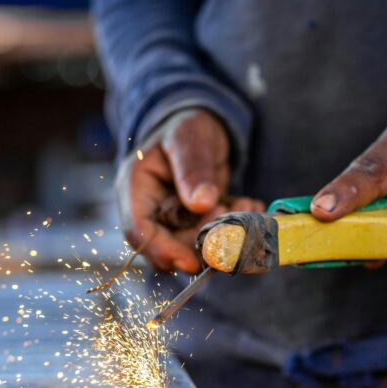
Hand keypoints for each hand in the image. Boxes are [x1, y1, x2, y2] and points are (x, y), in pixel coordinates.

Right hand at [116, 109, 264, 273]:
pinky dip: (235, 229)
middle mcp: (151, 211)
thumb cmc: (186, 126)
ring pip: (195, 248)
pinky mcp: (197, 225)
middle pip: (168, 247)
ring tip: (248, 207)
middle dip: (202, 241)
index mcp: (135, 189)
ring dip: (224, 236)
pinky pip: (214, 238)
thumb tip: (201, 203)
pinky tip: (251, 206)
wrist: (202, 127)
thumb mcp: (188, 138)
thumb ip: (192, 169)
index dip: (163, 251)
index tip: (193, 261)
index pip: (139, 232)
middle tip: (230, 217)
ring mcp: (174, 221)